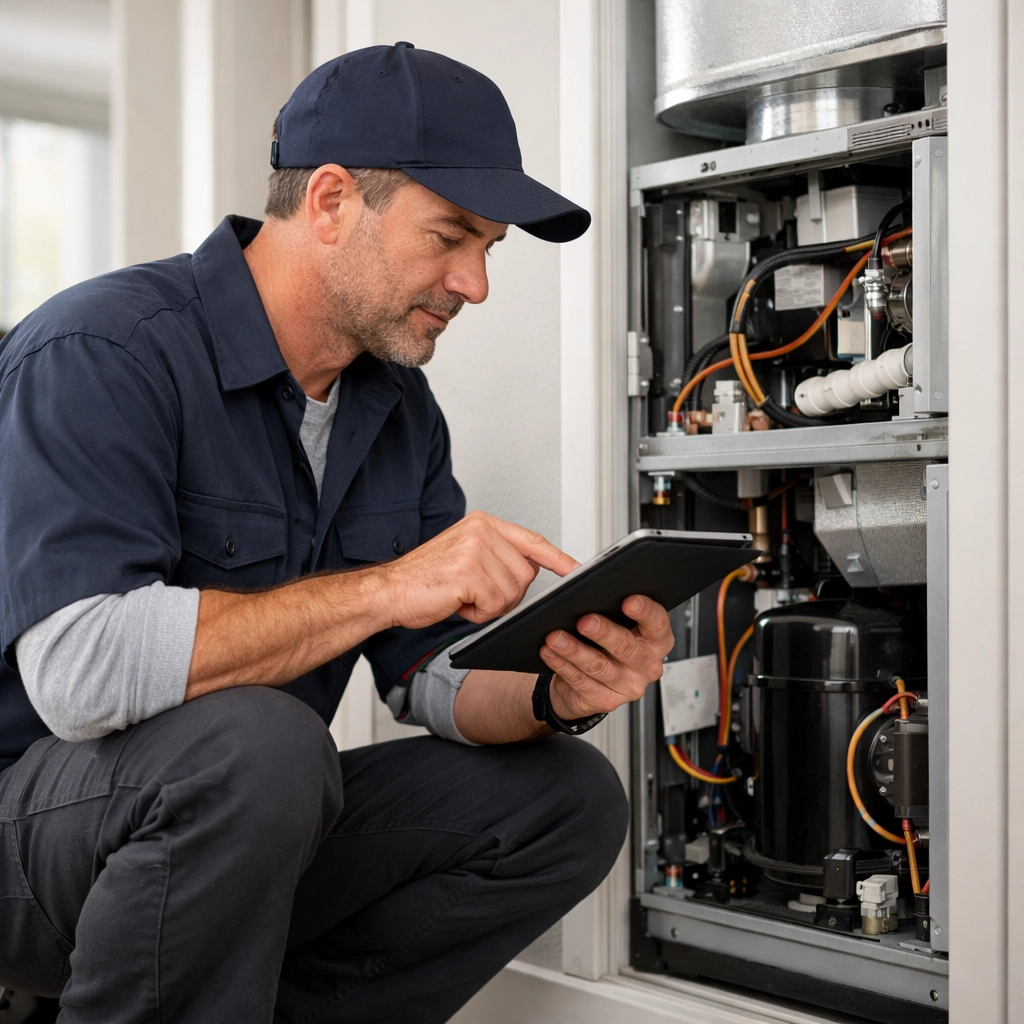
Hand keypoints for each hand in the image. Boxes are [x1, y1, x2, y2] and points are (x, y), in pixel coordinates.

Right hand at [379, 510, 579, 629]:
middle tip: (474, 594)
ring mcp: (476, 549)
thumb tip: (528, 572)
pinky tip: (457, 602)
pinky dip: (478, 613)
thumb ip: (496, 557)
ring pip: (512, 592)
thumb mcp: (465, 556)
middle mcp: (481, 530)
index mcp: (482, 523)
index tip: (575, 570)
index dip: (557, 558)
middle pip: (526, 574)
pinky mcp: (470, 572)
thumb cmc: (423, 581)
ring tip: (461, 596)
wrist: (387, 591)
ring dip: (490, 605)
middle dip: (506, 595)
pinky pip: (496, 604)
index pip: (532, 540)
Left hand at [540, 595, 673, 719]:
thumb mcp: (618, 625)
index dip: (645, 611)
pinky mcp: (605, 701)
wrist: (590, 683)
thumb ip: (614, 608)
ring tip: (556, 637)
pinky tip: (550, 653)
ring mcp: (627, 686)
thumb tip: (591, 587)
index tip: (628, 601)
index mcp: (656, 641)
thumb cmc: (606, 645)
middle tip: (585, 621)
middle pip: (626, 647)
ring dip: (575, 650)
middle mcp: (647, 665)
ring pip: (599, 666)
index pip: (658, 623)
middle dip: (604, 633)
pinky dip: (562, 665)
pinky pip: (580, 681)